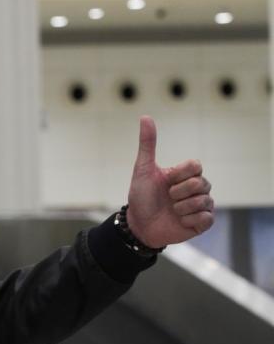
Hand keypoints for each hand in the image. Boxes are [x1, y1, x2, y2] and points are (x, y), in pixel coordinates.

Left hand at [126, 116, 213, 247]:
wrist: (138, 226)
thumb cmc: (141, 198)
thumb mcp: (143, 170)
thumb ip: (147, 144)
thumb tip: (145, 116)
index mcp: (185, 174)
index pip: (195, 165)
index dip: (179, 175)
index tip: (166, 182)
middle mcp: (197, 188)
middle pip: (201, 183)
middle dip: (178, 193)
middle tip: (167, 198)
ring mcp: (201, 205)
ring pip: (203, 201)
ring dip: (181, 208)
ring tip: (172, 211)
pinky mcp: (203, 222)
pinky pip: (206, 217)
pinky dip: (188, 220)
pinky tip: (179, 221)